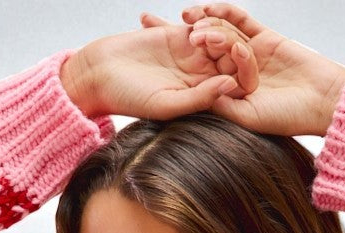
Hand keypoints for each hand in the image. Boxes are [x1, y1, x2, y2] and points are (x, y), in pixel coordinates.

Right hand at [61, 20, 254, 119]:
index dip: (244, 68)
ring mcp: (193, 55)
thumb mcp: (166, 103)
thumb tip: (233, 85)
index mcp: (205, 98)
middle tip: (207, 38)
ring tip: (194, 31)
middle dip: (229, 43)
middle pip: (233, 57)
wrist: (101, 75)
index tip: (234, 55)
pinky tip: (189, 16)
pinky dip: (202, 16)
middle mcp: (203, 77)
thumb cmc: (130, 98)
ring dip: (215, 28)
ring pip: (220, 37)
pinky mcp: (180, 35)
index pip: (238, 83)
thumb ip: (201, 97)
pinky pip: (203, 22)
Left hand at [154, 3, 344, 136]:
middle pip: (197, 50)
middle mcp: (235, 73)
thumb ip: (220, 103)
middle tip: (145, 22)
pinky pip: (241, 20)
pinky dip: (225, 12)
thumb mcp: (247, 117)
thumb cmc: (287, 117)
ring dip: (200, 23)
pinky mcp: (266, 38)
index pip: (190, 75)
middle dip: (171, 35)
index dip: (167, 64)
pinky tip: (207, 7)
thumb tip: (192, 97)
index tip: (141, 54)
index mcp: (226, 93)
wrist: (322, 101)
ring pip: (218, 32)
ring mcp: (250, 53)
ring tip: (183, 17)